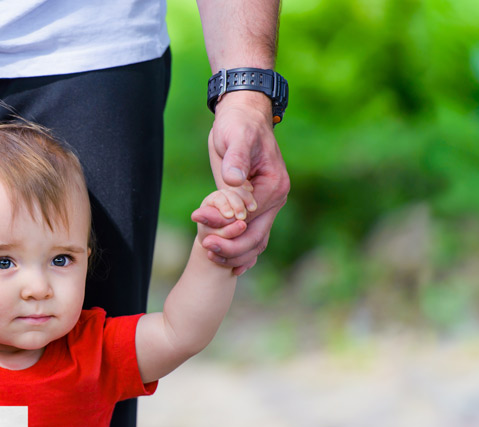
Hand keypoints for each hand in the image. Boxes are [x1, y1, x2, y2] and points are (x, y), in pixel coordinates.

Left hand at [200, 92, 289, 274]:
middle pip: (256, 236)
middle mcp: (276, 198)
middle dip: (230, 247)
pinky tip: (223, 259)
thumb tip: (233, 179)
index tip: (201, 230)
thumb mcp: (235, 137)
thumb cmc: (238, 124)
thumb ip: (236, 160)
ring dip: (234, 252)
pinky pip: (252, 234)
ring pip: (255, 240)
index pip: (249, 218)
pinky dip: (239, 248)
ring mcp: (268, 204)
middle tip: (205, 249)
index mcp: (273, 185)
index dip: (225, 227)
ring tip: (209, 255)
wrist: (243, 116)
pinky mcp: (257, 206)